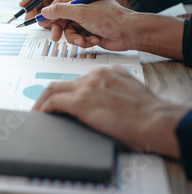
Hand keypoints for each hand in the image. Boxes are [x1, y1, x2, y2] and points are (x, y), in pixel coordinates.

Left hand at [32, 66, 189, 158]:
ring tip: (37, 114)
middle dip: (49, 95)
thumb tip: (104, 106)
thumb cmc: (150, 114)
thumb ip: (115, 93)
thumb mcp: (131, 94)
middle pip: (62, 83)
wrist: (157, 120)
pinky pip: (53, 102)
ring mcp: (86, 86)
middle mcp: (95, 75)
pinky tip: (42, 117)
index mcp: (108, 72)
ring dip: (42, 102)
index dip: (68, 92)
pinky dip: (44, 109)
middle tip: (42, 107)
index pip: (79, 80)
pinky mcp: (80, 101)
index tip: (63, 102)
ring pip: (53, 90)